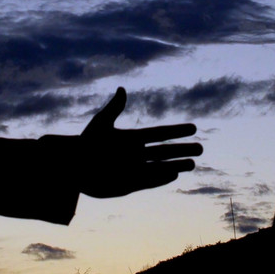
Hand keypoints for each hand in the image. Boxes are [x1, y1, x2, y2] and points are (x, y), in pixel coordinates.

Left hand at [77, 87, 201, 197]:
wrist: (72, 168)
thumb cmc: (84, 144)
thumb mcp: (100, 124)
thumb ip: (114, 108)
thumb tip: (122, 88)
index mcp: (132, 139)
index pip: (160, 134)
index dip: (176, 131)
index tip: (193, 128)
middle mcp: (136, 154)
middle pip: (165, 152)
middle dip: (182, 150)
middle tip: (202, 148)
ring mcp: (134, 170)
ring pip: (160, 167)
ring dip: (176, 165)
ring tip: (193, 164)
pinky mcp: (129, 185)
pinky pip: (149, 181)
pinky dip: (161, 178)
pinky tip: (174, 175)